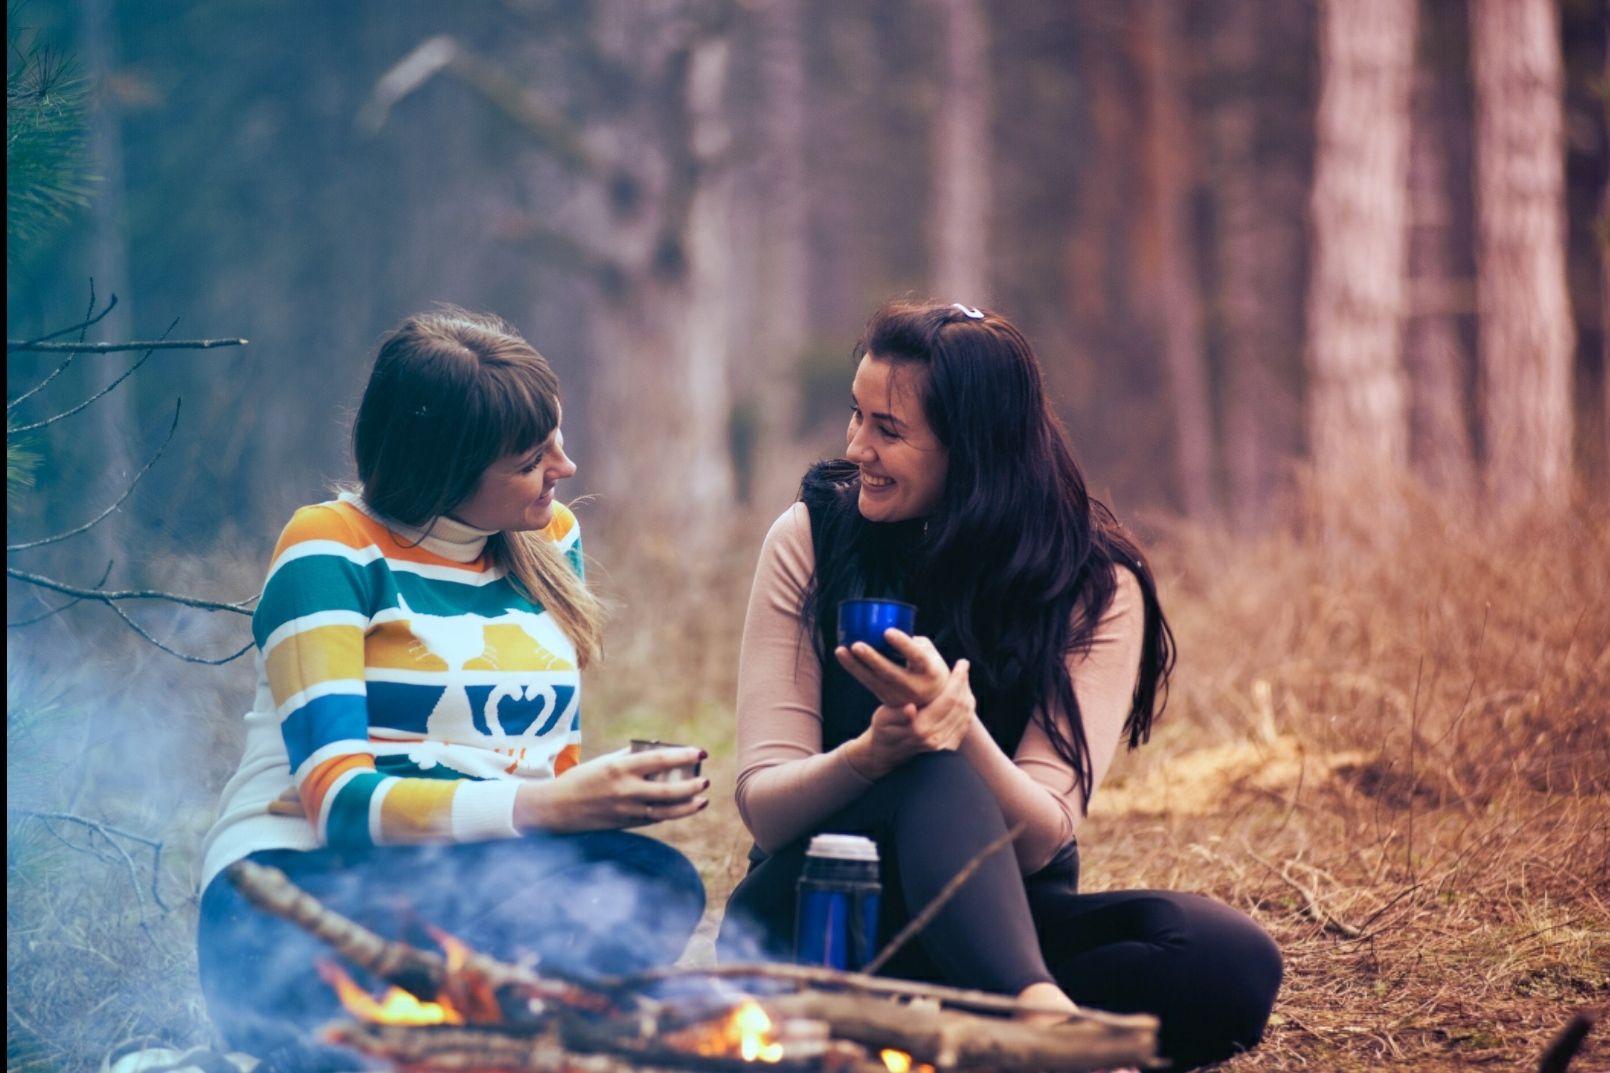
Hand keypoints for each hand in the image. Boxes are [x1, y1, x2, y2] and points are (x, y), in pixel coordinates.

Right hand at [515, 746, 708, 832]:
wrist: (557, 808)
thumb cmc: (583, 778)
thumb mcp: (606, 761)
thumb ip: (632, 757)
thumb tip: (659, 751)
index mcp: (620, 767)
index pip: (660, 760)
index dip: (684, 755)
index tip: (701, 752)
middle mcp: (625, 790)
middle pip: (668, 790)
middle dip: (691, 785)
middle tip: (705, 780)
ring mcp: (626, 810)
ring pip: (665, 811)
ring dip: (688, 806)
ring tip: (703, 800)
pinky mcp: (625, 824)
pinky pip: (654, 820)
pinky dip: (670, 814)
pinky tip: (683, 809)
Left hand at [834, 629, 947, 707]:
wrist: (934, 702)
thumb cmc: (930, 669)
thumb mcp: (931, 655)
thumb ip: (914, 642)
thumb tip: (890, 627)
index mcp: (930, 671)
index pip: (916, 657)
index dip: (903, 644)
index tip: (888, 631)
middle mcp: (914, 687)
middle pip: (890, 673)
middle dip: (872, 659)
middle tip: (856, 645)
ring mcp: (899, 696)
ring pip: (873, 681)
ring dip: (855, 666)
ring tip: (841, 650)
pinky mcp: (886, 699)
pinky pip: (868, 683)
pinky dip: (854, 669)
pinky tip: (843, 656)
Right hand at [848, 659, 974, 778]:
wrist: (888, 751)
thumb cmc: (883, 728)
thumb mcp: (883, 718)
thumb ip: (898, 714)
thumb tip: (910, 709)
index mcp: (919, 729)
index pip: (948, 700)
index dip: (957, 680)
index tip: (961, 663)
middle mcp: (935, 738)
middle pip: (960, 706)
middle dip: (964, 683)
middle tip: (963, 665)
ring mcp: (943, 744)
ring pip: (966, 714)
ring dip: (967, 693)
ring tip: (963, 677)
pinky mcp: (948, 746)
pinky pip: (965, 723)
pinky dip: (968, 707)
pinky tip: (963, 694)